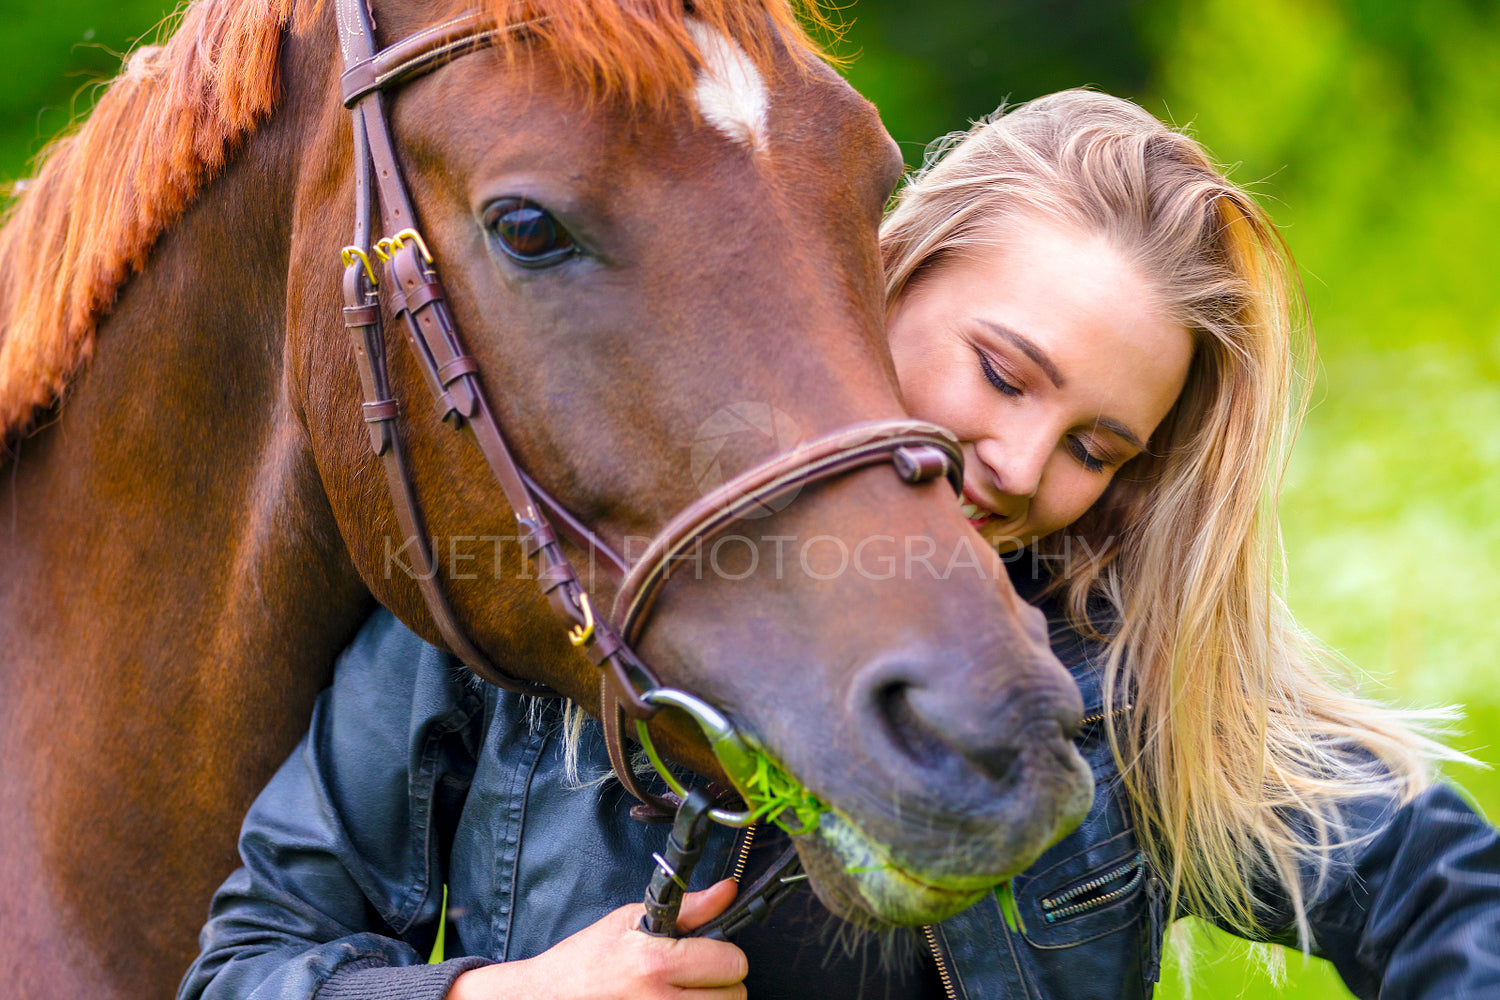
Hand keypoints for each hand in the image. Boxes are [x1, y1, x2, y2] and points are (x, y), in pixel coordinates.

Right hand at [447, 879, 747, 999]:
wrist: (547, 997)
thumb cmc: (586, 959)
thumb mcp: (631, 921)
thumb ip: (688, 909)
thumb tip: (728, 891)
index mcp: (655, 963)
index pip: (731, 962)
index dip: (724, 954)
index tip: (708, 952)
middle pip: (735, 996)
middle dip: (721, 982)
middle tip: (695, 975)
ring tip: (682, 991)